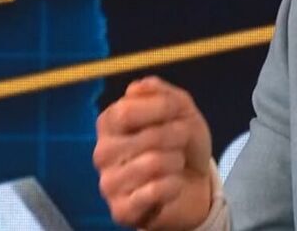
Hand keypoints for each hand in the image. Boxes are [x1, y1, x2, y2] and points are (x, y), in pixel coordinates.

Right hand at [94, 76, 213, 229]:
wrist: (194, 184)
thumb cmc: (181, 144)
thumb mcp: (182, 111)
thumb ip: (163, 94)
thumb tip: (138, 86)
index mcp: (110, 123)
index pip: (126, 110)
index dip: (162, 108)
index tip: (178, 112)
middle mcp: (102, 152)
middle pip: (145, 137)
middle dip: (177, 135)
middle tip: (182, 141)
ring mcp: (109, 183)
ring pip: (154, 163)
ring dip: (177, 161)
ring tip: (176, 163)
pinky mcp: (121, 210)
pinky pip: (156, 190)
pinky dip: (175, 185)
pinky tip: (173, 184)